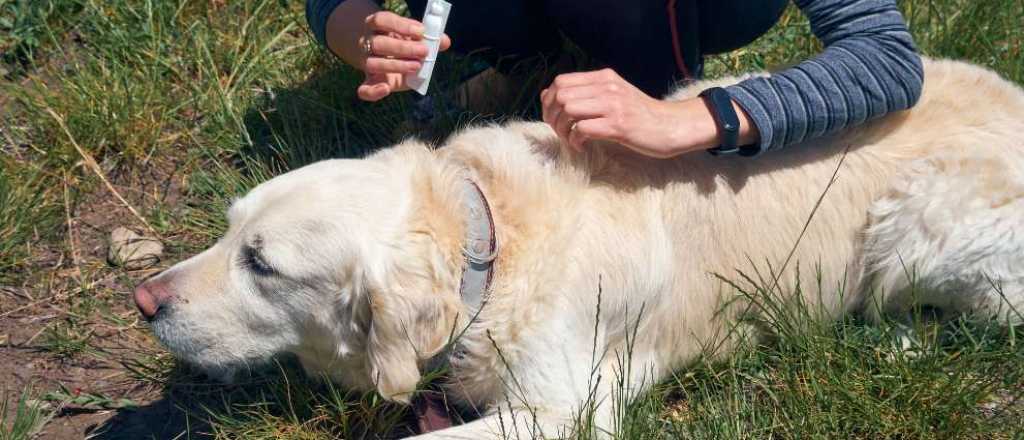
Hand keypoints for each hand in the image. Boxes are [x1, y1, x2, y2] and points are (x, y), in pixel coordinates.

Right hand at [357, 11, 451, 101]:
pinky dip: (373, 91)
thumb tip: (444, 41)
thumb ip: (429, 39)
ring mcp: (367, 63)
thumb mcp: (414, 38)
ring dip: (396, 65)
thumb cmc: (403, 44)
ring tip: (417, 66)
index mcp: (377, 26)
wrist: (386, 56)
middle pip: (378, 43)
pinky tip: (385, 89)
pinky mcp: (370, 81)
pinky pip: (364, 89)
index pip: (382, 20)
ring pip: (373, 64)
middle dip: (403, 48)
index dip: (400, 25)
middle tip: (424, 51)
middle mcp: (368, 43)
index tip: (421, 31)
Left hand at [541, 68, 722, 158]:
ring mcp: (613, 105)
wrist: (671, 125)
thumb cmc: (640, 115)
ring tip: (570, 140)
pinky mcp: (618, 125)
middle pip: (561, 95)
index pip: (561, 81)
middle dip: (552, 116)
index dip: (549, 100)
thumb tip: (547, 94)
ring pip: (569, 110)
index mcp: (604, 77)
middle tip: (560, 132)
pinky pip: (582, 129)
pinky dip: (575, 141)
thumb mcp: (613, 95)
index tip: (553, 117)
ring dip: (562, 129)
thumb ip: (586, 92)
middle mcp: (607, 87)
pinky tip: (581, 148)